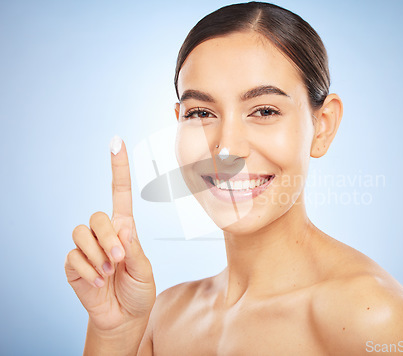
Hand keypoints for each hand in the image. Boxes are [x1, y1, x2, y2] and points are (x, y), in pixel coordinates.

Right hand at [65, 136, 155, 331]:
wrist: (124, 317)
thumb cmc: (138, 290)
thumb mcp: (144, 269)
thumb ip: (133, 248)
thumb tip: (123, 228)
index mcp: (125, 229)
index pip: (119, 193)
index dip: (118, 168)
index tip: (116, 142)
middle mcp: (104, 234)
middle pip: (97, 217)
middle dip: (108, 238)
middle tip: (119, 259)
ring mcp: (87, 248)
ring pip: (81, 233)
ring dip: (97, 254)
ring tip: (108, 272)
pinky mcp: (73, 264)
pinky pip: (73, 256)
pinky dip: (88, 270)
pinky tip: (98, 282)